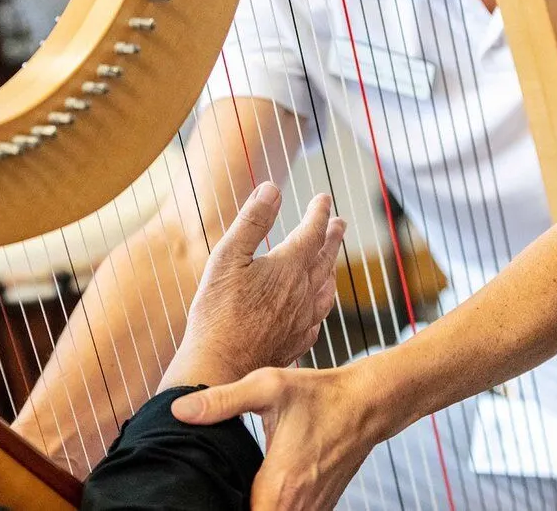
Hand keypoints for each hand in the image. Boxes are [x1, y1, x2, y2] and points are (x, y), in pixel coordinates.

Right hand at [159, 181, 345, 389]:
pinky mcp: (295, 342)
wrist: (221, 368)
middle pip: (325, 258)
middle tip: (339, 223)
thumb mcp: (227, 257)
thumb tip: (271, 188)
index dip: (318, 211)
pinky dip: (321, 304)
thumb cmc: (217, 312)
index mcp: (288, 266)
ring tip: (332, 262)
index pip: (312, 231)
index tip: (323, 198)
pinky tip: (316, 307)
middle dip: (332, 237)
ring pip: (325, 289)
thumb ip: (252, 221)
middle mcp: (303, 292)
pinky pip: (317, 318)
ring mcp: (302, 319)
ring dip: (330, 269)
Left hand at [171, 365, 384, 509]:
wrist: (367, 403)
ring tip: (230, 493)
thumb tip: (179, 410)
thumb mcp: (268, 386)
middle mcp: (298, 506)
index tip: (206, 497)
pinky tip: (257, 494)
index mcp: (279, 484)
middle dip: (233, 507)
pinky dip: (273, 509)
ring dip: (252, 509)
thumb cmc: (318, 394)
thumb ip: (222, 400)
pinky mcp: (321, 508)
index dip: (220, 508)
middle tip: (213, 493)